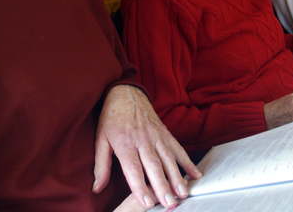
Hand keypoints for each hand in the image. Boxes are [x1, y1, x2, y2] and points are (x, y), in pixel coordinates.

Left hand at [94, 85, 200, 208]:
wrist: (126, 92)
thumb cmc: (111, 117)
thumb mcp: (100, 139)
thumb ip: (100, 165)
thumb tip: (97, 188)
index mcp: (124, 142)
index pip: (133, 168)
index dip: (139, 186)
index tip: (147, 201)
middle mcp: (142, 139)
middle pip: (154, 165)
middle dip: (163, 186)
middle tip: (170, 203)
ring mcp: (156, 135)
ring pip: (168, 158)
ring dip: (176, 176)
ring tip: (183, 192)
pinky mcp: (165, 132)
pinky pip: (177, 148)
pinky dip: (187, 161)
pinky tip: (195, 174)